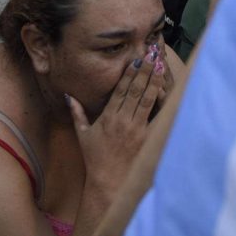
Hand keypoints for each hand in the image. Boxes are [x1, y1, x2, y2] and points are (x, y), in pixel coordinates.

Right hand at [67, 49, 164, 194]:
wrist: (108, 180)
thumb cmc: (95, 157)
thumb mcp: (82, 133)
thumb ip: (77, 112)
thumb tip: (69, 96)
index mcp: (108, 117)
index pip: (120, 91)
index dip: (129, 74)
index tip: (135, 60)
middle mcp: (123, 120)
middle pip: (136, 91)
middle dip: (144, 71)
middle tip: (151, 55)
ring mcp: (136, 129)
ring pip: (147, 100)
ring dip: (154, 82)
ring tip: (160, 66)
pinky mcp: (146, 138)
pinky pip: (156, 117)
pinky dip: (161, 103)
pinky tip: (166, 91)